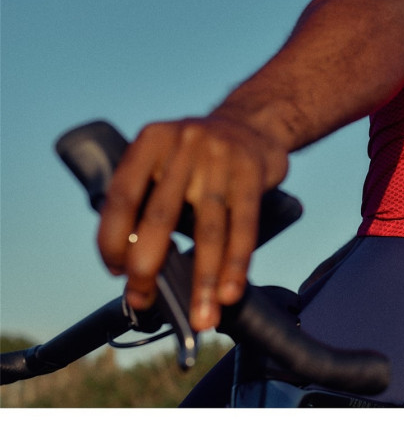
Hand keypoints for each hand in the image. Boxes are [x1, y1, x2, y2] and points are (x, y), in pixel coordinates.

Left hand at [96, 115, 288, 330]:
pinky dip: (237, 263)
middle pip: (161, 216)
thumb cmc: (201, 155)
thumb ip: (150, 196)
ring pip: (208, 229)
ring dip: (203, 280)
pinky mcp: (252, 173)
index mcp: (152, 141)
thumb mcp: (167, 156)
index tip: (115, 271)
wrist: (255, 122)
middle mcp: (184, 146)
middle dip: (148, 267)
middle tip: (143, 300)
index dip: (112, 238)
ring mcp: (221, 158)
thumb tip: (132, 264)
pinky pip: (244, 225)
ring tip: (202, 316)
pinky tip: (231, 291)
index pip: (122, 196)